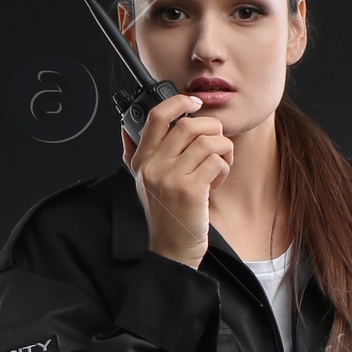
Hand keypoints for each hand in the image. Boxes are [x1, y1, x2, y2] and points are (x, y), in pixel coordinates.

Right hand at [120, 93, 234, 269]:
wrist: (171, 250)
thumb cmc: (165, 216)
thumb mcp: (143, 183)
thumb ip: (135, 154)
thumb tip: (126, 127)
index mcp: (142, 160)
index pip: (156, 116)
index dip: (178, 102)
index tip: (193, 102)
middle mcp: (153, 166)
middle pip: (188, 125)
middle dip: (211, 129)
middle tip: (216, 144)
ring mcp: (171, 178)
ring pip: (207, 141)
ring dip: (223, 148)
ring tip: (220, 164)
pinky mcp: (190, 190)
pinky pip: (215, 161)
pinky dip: (224, 167)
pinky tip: (217, 181)